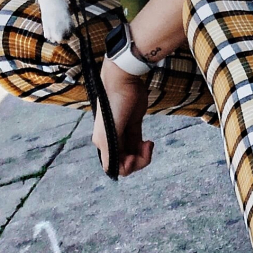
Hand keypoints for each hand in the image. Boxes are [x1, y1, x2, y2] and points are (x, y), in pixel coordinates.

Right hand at [91, 58, 154, 175]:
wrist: (123, 80)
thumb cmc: (114, 103)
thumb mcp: (110, 131)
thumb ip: (111, 152)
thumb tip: (114, 171)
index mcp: (103, 144)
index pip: (115, 167)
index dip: (128, 167)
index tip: (135, 156)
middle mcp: (111, 141)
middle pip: (126, 162)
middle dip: (138, 160)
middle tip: (147, 148)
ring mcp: (122, 133)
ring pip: (133, 154)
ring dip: (143, 154)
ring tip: (149, 143)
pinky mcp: (133, 126)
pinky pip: (137, 144)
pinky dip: (144, 148)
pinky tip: (149, 142)